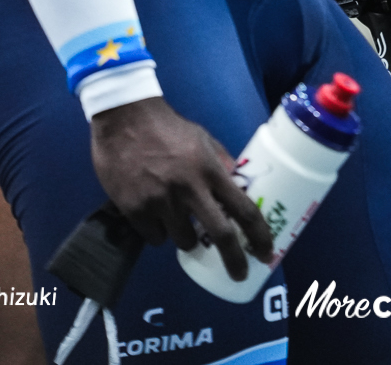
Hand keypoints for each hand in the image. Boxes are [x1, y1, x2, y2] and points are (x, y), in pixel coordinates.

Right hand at [89, 97, 273, 278]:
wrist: (124, 117)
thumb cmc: (167, 127)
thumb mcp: (202, 139)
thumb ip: (219, 163)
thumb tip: (237, 185)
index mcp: (210, 170)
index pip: (243, 209)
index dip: (259, 235)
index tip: (266, 253)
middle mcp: (189, 189)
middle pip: (220, 235)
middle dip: (234, 259)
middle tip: (239, 273)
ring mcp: (160, 201)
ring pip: (183, 241)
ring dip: (186, 238)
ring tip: (179, 219)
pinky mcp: (134, 209)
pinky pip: (155, 238)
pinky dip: (158, 232)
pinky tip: (154, 214)